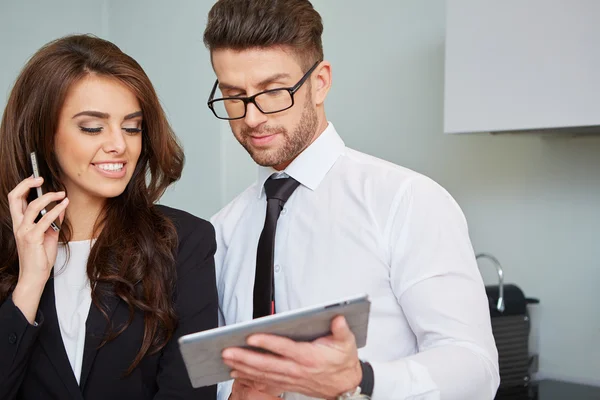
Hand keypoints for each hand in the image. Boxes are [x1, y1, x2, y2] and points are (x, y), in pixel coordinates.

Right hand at [8, 176, 67, 321]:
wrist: (35, 276)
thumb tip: (60, 209)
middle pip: (15, 198)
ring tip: (62, 194)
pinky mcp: (32, 238)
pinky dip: (57, 210)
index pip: (15, 200)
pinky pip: (45, 220)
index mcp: (19, 224)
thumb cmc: (40, 257)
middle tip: (40, 178)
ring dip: (49, 197)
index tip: (36, 179)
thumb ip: (52, 222)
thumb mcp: (48, 236)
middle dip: (27, 185)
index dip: (23, 187)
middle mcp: (18, 225)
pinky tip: (64, 205)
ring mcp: (24, 231)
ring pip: (33, 206)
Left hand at [222, 316, 361, 398]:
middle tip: (228, 350)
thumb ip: (341, 330)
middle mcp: (297, 369)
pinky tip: (236, 370)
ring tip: (227, 359)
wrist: (345, 387)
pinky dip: (249, 376)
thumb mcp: (347, 343)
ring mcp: (290, 377)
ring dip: (243, 366)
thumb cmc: (343, 362)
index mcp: (309, 357)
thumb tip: (338, 318)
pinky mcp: (287, 382)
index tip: (252, 337)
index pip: (284, 349)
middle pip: (267, 363)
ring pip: (263, 373)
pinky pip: (265, 380)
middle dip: (245, 357)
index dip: (268, 343)